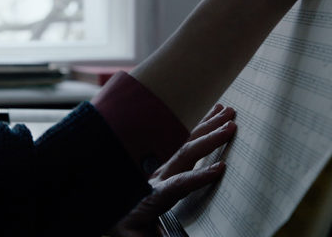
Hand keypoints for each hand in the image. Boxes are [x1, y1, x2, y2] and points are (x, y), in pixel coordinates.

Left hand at [107, 103, 236, 236]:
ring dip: (206, 126)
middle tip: (232, 126)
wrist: (104, 210)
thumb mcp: (134, 235)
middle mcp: (158, 177)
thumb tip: (168, 236)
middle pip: (185, 154)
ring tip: (227, 111)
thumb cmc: (124, 225)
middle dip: (209, 140)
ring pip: (185, 142)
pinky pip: (182, 142)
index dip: (198, 177)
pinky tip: (210, 115)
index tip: (220, 169)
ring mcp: (160, 168)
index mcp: (154, 196)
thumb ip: (151, 236)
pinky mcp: (163, 165)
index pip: (178, 184)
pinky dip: (197, 127)